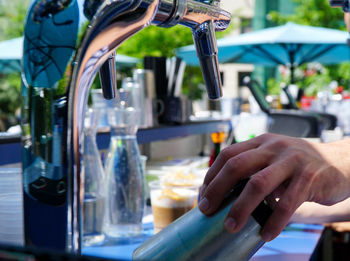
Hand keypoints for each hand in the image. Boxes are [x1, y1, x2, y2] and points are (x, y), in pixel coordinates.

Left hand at [199, 133, 349, 241]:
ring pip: (258, 183)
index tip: (203, 195)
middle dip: (217, 189)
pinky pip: (287, 202)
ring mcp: (291, 160)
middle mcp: (273, 147)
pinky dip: (274, 221)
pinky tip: (266, 234)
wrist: (339, 162)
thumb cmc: (298, 166)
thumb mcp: (274, 159)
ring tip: (230, 226)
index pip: (227, 154)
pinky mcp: (309, 176)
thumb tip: (224, 196)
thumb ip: (254, 170)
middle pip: (236, 165)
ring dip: (241, 208)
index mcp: (261, 142)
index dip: (212, 175)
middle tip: (206, 210)